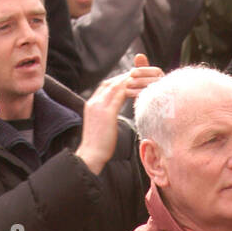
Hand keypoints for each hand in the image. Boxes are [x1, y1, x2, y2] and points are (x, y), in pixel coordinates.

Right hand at [76, 59, 161, 174]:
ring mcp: (99, 107)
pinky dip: (130, 91)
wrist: (90, 155)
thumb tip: (111, 117)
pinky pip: (120, 96)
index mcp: (91, 105)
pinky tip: (140, 91)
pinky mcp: (107, 113)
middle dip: (123, 78)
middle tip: (137, 75)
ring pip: (116, 87)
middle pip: (110, 83)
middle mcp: (94, 102)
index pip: (104, 86)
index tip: (128, 80)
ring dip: (128, 82)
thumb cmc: (97, 145)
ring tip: (141, 80)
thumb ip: (104, 117)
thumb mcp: (99, 126)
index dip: (117, 81)